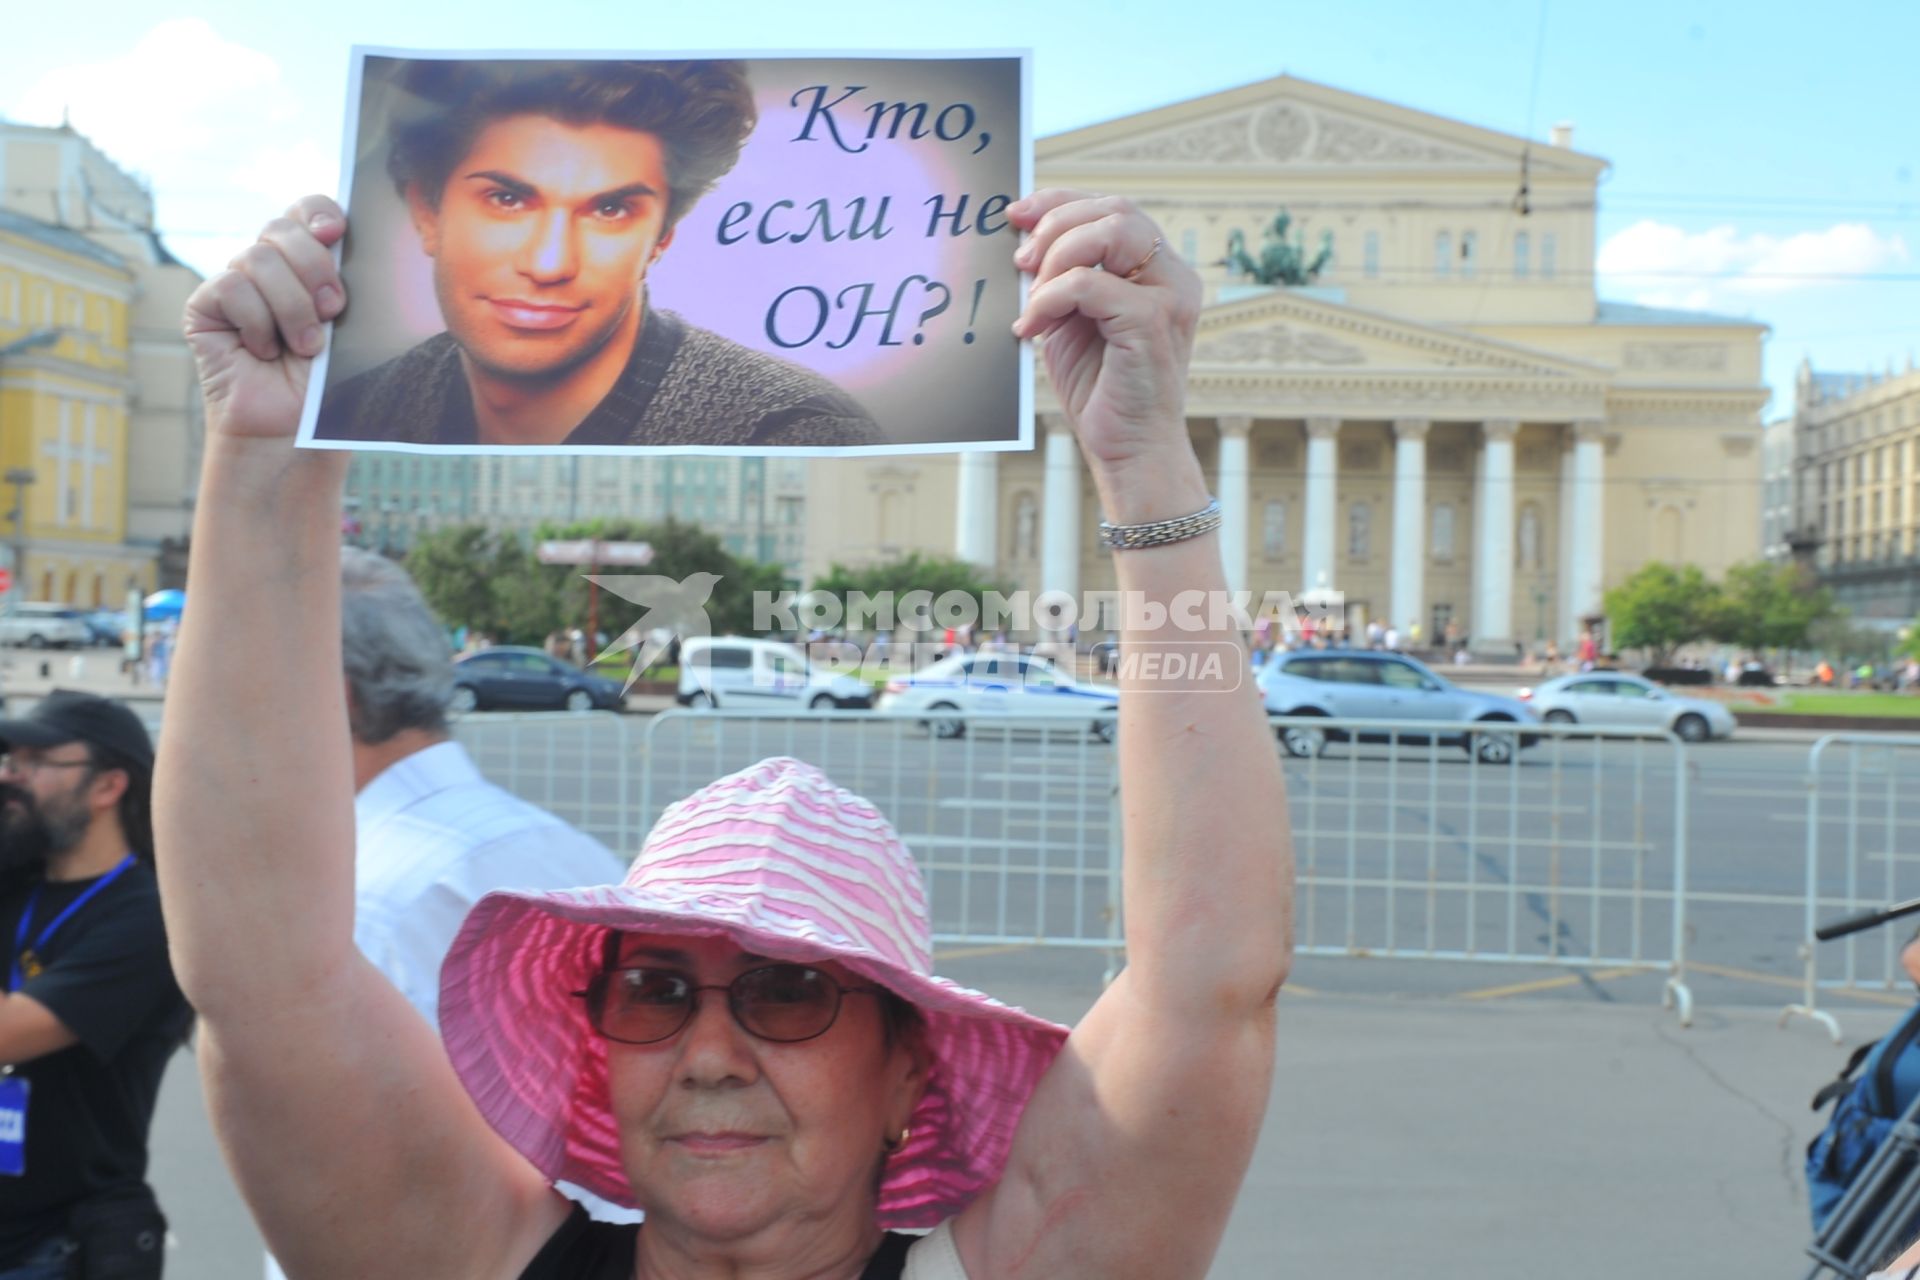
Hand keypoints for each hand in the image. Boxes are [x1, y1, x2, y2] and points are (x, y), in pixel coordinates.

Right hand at [182, 195, 346, 440]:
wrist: (296, 436)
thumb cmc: (331, 388)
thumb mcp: (350, 328)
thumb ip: (345, 280)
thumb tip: (343, 234)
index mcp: (308, 266)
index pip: (306, 211)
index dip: (318, 213)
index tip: (338, 234)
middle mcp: (269, 270)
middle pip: (281, 228)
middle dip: (314, 267)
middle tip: (332, 310)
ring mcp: (235, 287)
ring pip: (258, 258)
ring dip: (291, 306)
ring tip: (306, 347)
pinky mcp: (205, 309)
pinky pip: (230, 287)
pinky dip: (256, 321)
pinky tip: (264, 352)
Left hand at [1008, 190, 1201, 479]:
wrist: (1130, 451)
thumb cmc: (1102, 390)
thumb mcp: (1074, 321)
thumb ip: (1062, 280)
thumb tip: (1022, 243)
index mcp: (1157, 271)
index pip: (1113, 207)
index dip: (1061, 201)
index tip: (1017, 213)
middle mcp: (1172, 276)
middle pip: (1115, 208)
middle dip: (1056, 224)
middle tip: (1020, 261)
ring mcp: (1169, 297)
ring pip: (1112, 230)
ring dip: (1058, 256)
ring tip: (1032, 296)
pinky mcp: (1153, 322)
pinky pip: (1090, 284)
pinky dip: (1051, 298)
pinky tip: (1032, 328)